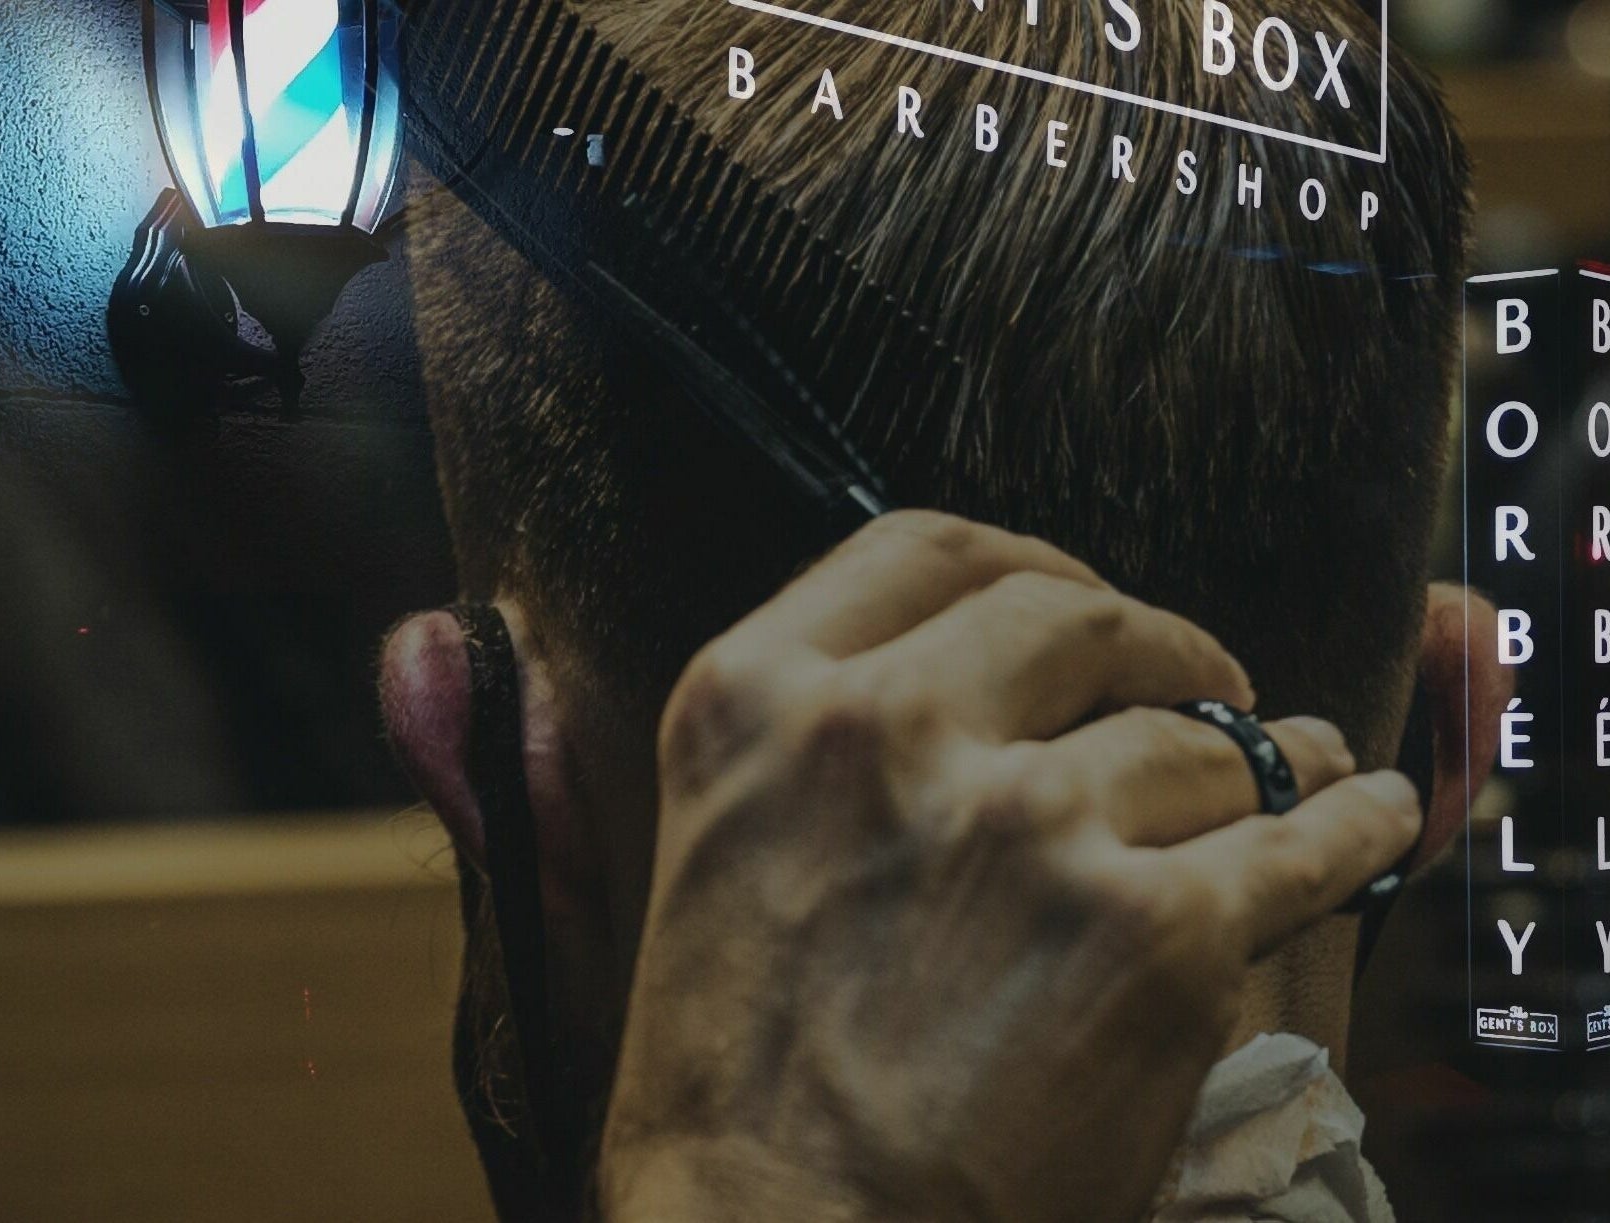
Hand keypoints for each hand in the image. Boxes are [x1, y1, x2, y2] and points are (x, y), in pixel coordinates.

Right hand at [599, 512, 1420, 1222]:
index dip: (1025, 563)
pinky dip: (1351, 825)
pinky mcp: (1148, 934)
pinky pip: (1297, 842)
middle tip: (1196, 681)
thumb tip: (974, 690)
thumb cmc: (736, 1088)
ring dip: (1256, 757)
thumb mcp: (718, 850)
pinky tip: (1367, 815)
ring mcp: (1021, 824)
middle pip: (1075, 614)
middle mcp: (883, 732)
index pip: (924, 549)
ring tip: (1287, 771)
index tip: (1072, 593)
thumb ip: (817, 740)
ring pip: (1195, 740)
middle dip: (1156, 642)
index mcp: (756, 701)